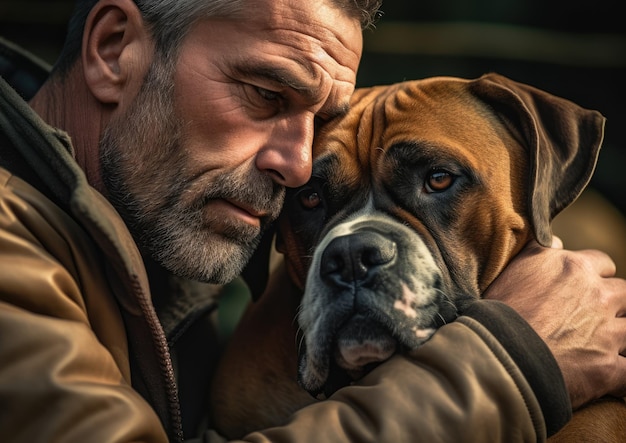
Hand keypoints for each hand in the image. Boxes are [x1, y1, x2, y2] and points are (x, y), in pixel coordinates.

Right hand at [484, 237, 625, 408]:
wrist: (495, 353)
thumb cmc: (496, 311)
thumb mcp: (514, 268)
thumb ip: (538, 251)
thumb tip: (556, 241)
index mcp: (573, 269)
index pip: (601, 264)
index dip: (593, 277)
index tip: (580, 289)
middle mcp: (596, 296)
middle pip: (625, 294)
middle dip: (613, 305)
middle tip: (591, 318)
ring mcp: (606, 333)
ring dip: (619, 337)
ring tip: (599, 345)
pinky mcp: (607, 369)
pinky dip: (621, 373)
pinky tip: (610, 375)